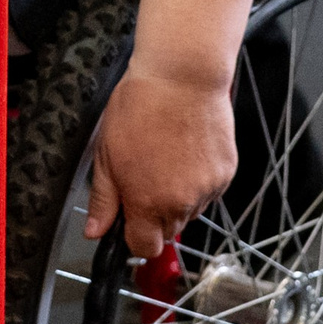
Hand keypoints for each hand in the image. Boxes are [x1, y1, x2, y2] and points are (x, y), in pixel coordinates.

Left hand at [83, 67, 236, 259]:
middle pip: (168, 230)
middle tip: (146, 176)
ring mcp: (208, 188)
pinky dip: (199, 180)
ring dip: (179, 197)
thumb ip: (103, 199)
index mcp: (148, 202)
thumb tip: (95, 231)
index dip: (134, 237)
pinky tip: (187, 151)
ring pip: (190, 211)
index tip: (130, 221)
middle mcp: (182, 202)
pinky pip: (209, 191)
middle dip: (155, 213)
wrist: (182, 75)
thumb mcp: (106, 154)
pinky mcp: (226, 172)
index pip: (145, 248)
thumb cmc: (142, 106)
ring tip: (168, 157)